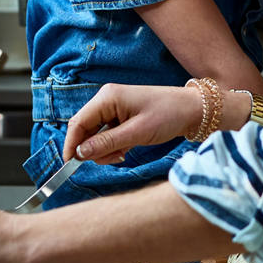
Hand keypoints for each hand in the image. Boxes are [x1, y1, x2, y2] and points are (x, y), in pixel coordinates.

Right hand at [63, 84, 200, 162]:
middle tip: (111, 160)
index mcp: (107, 97)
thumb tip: (80, 153)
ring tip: (122, 155)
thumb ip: (106, 143)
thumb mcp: (137, 133)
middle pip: (84, 130)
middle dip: (92, 149)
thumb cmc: (168, 115)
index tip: (70, 165)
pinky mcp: (121, 116)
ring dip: (104, 150)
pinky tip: (126, 150)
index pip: (78, 122)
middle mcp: (106, 100)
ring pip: (95, 135)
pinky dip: (112, 146)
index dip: (71, 144)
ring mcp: (113, 108)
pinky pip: (106, 135)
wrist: (192, 110)